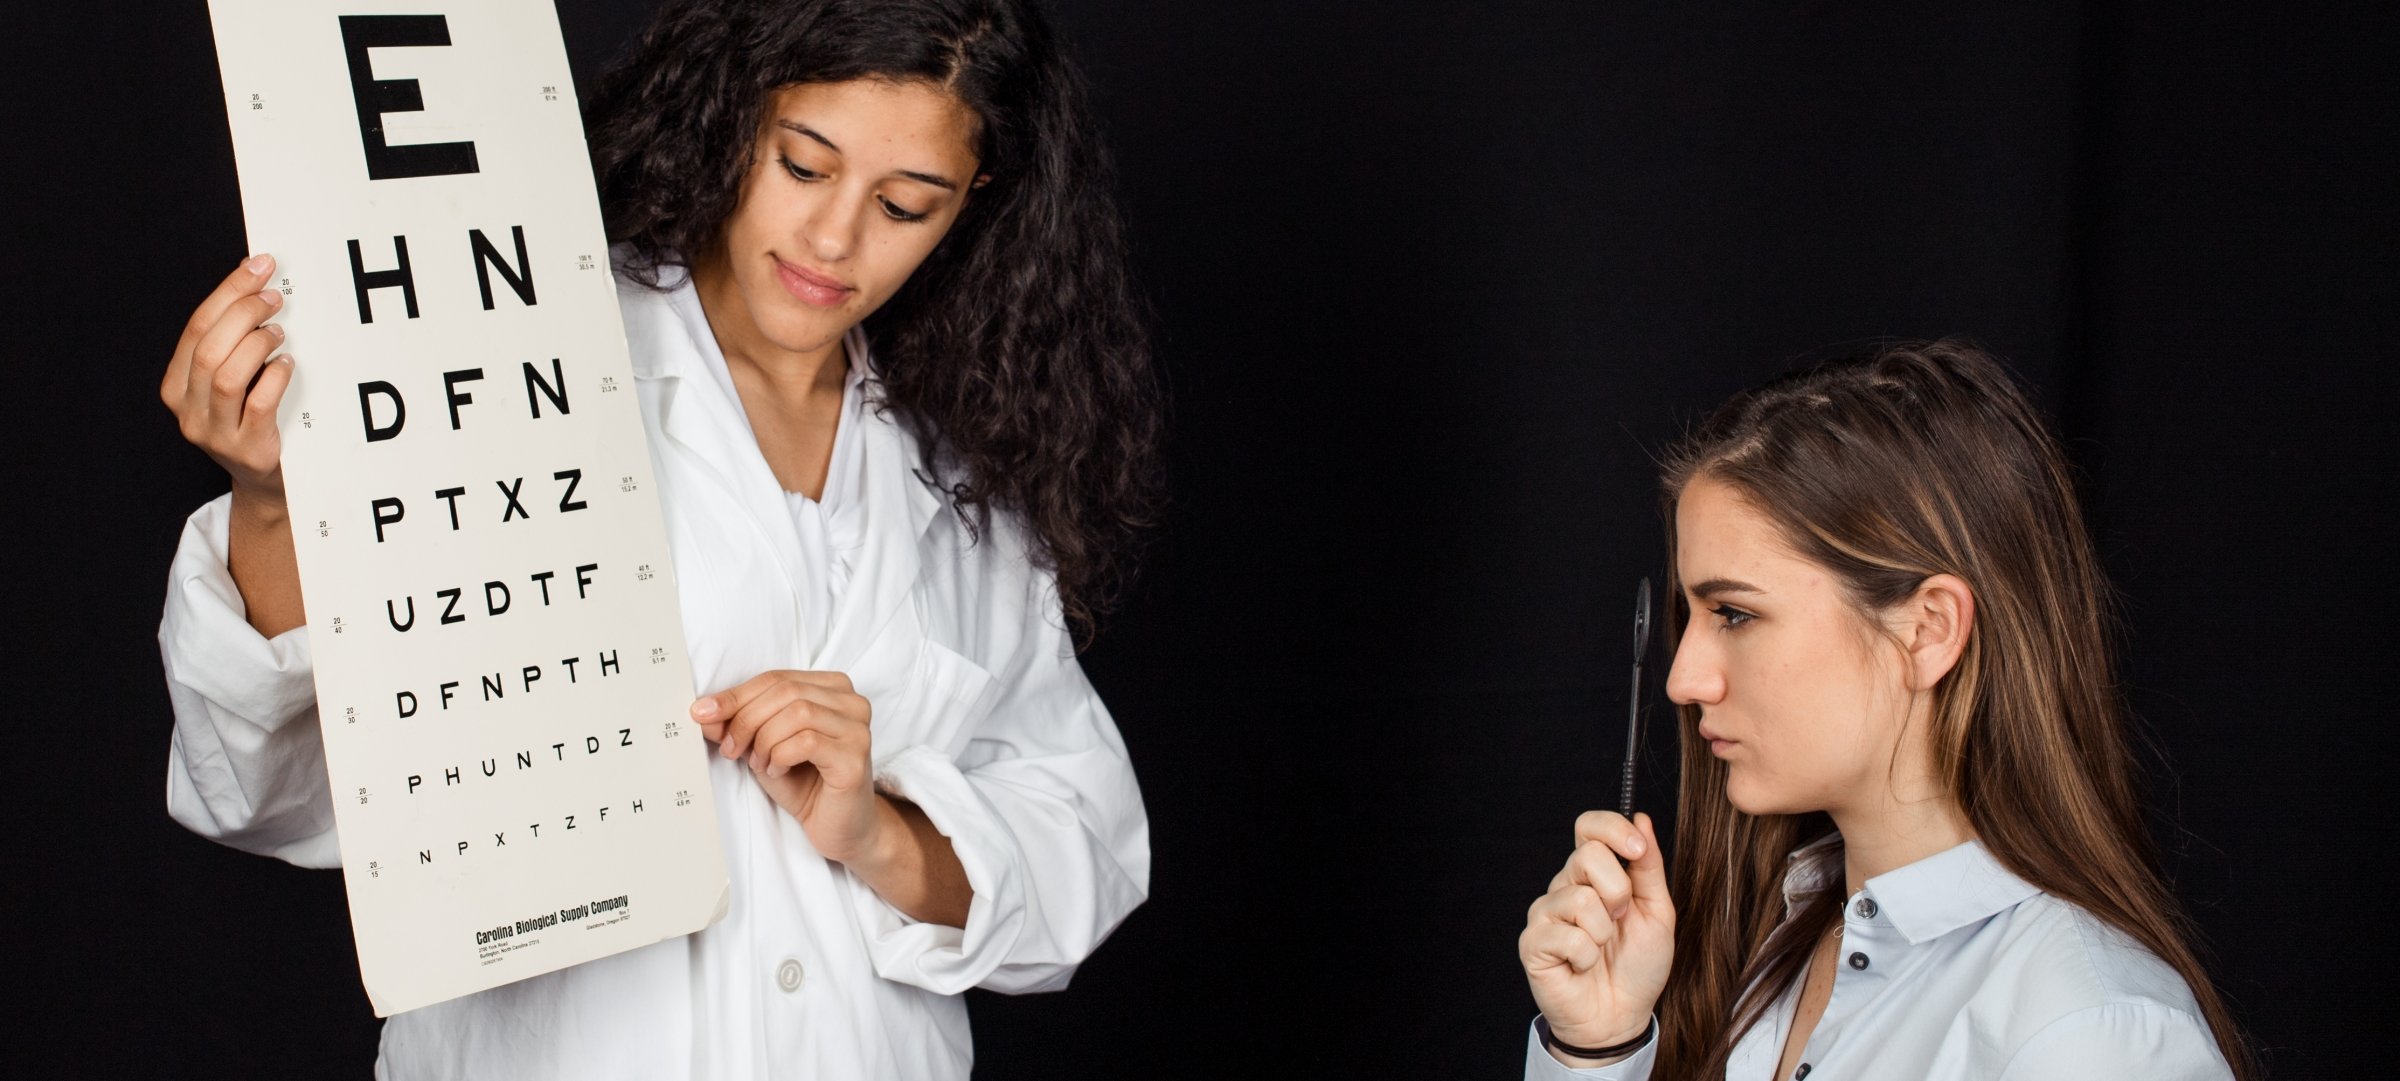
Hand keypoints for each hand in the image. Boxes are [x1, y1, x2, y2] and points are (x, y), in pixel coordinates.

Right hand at [162, 253, 305, 635]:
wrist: (267, 483)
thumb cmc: (253, 419)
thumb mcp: (233, 382)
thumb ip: (234, 341)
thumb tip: (259, 284)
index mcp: (176, 385)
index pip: (196, 327)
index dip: (229, 291)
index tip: (260, 266)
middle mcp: (187, 410)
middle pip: (209, 345)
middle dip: (244, 311)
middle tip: (276, 297)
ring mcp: (214, 433)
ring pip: (225, 373)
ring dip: (256, 343)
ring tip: (280, 333)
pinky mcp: (247, 450)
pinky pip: (257, 404)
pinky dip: (274, 377)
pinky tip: (287, 365)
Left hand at [693, 671, 884, 863]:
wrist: (838, 827)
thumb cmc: (805, 784)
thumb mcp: (764, 747)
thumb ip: (739, 726)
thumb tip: (704, 712)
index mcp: (832, 689)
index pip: (777, 678)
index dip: (736, 695)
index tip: (702, 713)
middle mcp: (852, 702)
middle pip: (786, 692)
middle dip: (746, 719)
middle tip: (730, 748)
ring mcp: (857, 729)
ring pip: (797, 713)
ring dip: (765, 741)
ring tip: (759, 764)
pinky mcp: (855, 757)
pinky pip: (806, 742)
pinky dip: (780, 756)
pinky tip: (778, 771)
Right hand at [1520, 811, 1674, 1062]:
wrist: (1622, 1016)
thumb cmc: (1637, 966)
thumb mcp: (1657, 911)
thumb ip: (1649, 866)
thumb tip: (1641, 819)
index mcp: (1593, 875)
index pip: (1588, 827)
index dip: (1613, 829)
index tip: (1638, 850)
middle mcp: (1564, 887)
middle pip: (1586, 855)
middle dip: (1619, 891)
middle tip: (1621, 919)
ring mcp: (1545, 914)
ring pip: (1580, 898)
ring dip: (1604, 931)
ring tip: (1601, 948)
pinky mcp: (1533, 944)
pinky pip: (1567, 935)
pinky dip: (1587, 956)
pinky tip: (1583, 967)